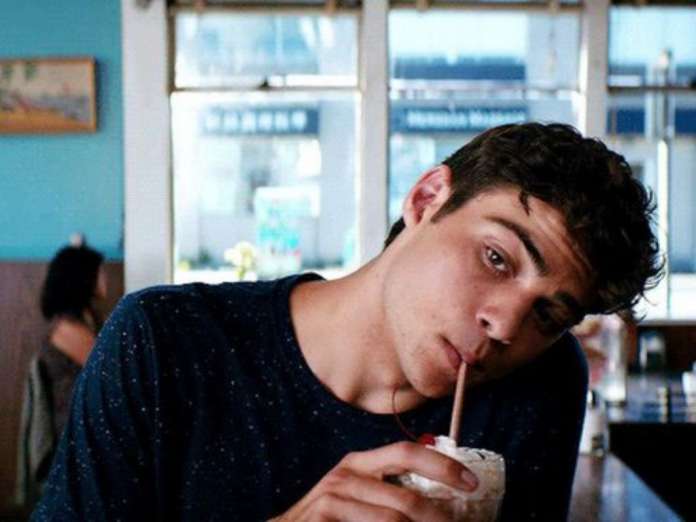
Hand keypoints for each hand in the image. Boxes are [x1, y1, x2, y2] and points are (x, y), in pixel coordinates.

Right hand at [269, 440, 478, 521]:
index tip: (471, 482)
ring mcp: (332, 501)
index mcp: (359, 463)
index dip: (442, 465)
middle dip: (441, 520)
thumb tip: (444, 497)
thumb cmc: (330, 518)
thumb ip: (389, 490)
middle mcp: (346, 476)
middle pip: (407, 499)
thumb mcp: (358, 495)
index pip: (406, 453)